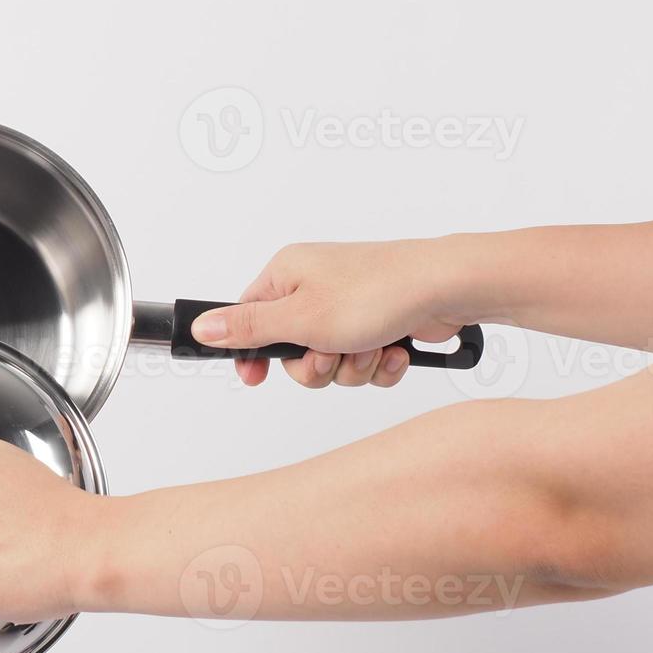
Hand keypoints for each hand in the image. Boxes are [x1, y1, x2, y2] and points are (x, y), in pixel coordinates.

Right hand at [189, 239, 472, 387]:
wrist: (449, 289)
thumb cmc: (378, 291)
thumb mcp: (300, 318)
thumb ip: (247, 327)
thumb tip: (202, 327)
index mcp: (288, 274)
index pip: (249, 319)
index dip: (253, 353)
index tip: (256, 378)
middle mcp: (316, 287)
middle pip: (292, 351)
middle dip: (316, 365)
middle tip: (332, 354)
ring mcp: (349, 306)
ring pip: (330, 362)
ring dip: (352, 366)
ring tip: (371, 347)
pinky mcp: (379, 323)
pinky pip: (363, 362)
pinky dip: (378, 364)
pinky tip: (394, 350)